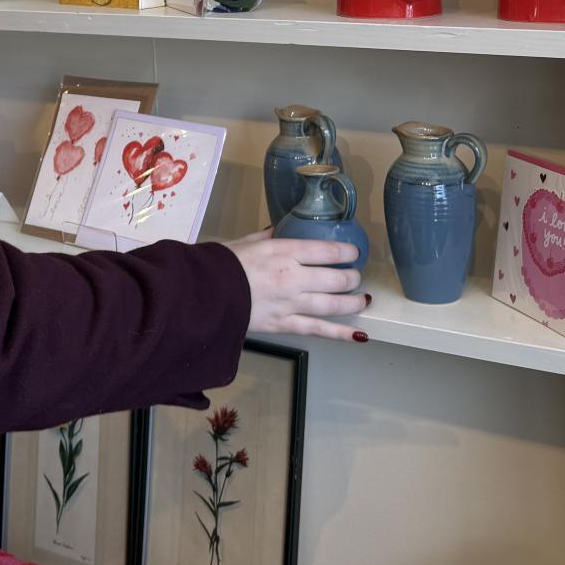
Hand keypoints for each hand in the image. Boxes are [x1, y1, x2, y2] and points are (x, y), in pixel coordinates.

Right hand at [228, 232, 369, 341]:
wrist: (202, 295)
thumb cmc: (220, 265)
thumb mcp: (245, 242)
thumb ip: (267, 237)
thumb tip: (279, 230)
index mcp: (284, 252)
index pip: (329, 250)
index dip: (348, 251)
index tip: (353, 253)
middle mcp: (294, 277)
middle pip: (337, 278)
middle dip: (352, 277)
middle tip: (355, 276)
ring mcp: (291, 304)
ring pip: (334, 304)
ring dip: (353, 301)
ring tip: (362, 299)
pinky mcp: (285, 325)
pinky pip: (319, 330)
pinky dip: (342, 333)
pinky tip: (360, 335)